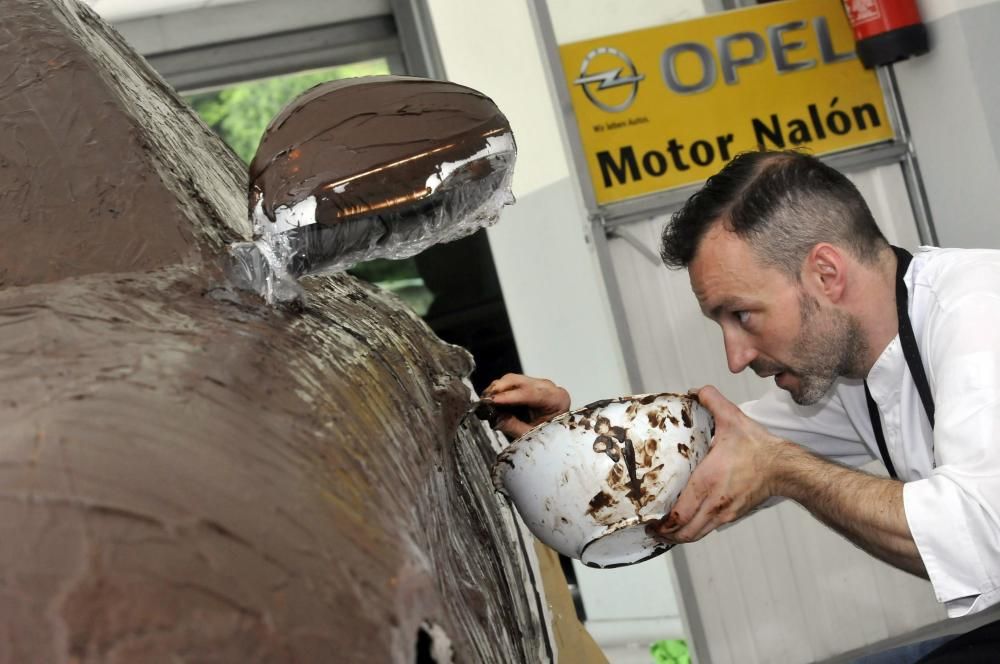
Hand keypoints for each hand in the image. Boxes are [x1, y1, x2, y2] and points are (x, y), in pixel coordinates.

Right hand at [482, 373, 570, 437]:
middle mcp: (550, 388)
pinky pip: (512, 383)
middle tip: (484, 400)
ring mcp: (540, 385)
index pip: (530, 393)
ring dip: (497, 389)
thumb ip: (512, 425)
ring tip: (486, 401)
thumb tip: (493, 417)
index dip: (508, 396)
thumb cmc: (550, 439)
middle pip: (519, 381)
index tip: (492, 400)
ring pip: (513, 379)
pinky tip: (493, 400)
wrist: (558, 441)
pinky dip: (500, 390)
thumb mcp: (531, 435)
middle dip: (499, 389)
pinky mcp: (530, 386)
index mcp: (557, 399)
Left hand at [648, 385, 783, 542]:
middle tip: (651, 529)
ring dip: (679, 535)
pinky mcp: (733, 515)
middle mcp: (715, 502)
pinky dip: (693, 530)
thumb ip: (711, 400)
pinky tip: (685, 522)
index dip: (663, 523)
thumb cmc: (758, 447)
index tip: (648, 520)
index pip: (680, 513)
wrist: (784, 467)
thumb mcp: (732, 418)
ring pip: (696, 534)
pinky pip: (708, 528)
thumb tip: (694, 390)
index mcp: (708, 482)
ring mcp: (725, 512)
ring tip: (664, 530)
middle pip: (685, 532)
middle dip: (665, 534)